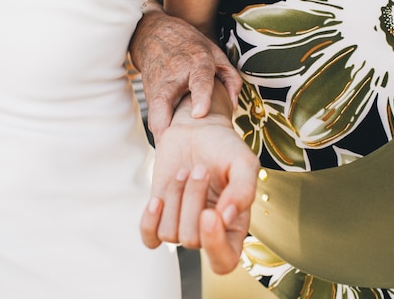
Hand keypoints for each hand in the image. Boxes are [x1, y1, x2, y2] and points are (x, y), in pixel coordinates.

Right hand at [129, 0, 241, 141]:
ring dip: (160, 132)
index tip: (199, 114)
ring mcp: (158, 85)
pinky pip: (154, 115)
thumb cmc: (190, 46)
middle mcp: (174, 74)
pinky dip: (160, 131)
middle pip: (165, 99)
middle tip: (170, 142)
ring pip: (154, 111)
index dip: (200, 96)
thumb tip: (234, 106)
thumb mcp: (215, 53)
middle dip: (165, 120)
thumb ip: (230, 78)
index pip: (199, 79)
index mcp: (196, 62)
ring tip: (168, 153)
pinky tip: (166, 148)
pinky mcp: (148, 94)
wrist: (154, 35)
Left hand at [139, 88, 258, 273]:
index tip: (209, 213)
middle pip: (192, 240)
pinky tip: (157, 199)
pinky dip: (150, 220)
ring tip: (185, 171)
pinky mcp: (160, 216)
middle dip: (193, 200)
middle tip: (200, 170)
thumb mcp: (244, 162)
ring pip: (170, 233)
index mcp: (234, 227)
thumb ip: (243, 190)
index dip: (214, 244)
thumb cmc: (225, 148)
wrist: (198, 131)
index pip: (223, 261)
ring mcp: (182, 224)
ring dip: (175, 197)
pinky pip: (149, 237)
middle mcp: (208, 232)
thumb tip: (227, 218)